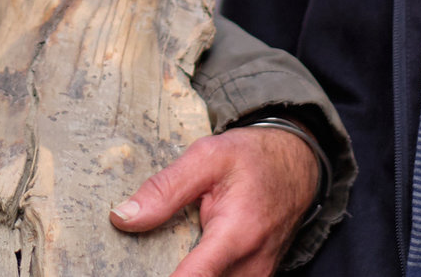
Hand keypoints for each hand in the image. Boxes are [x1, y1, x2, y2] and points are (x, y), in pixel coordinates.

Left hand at [108, 125, 321, 276]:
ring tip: (170, 249)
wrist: (297, 164)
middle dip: (169, 270)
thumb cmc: (254, 158)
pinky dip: (202, 272)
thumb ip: (165, 188)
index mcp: (236, 233)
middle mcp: (250, 264)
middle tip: (144, 255)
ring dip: (187, 270)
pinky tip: (188, 256)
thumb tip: (123, 217)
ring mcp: (256, 276)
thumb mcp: (207, 156)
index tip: (137, 271)